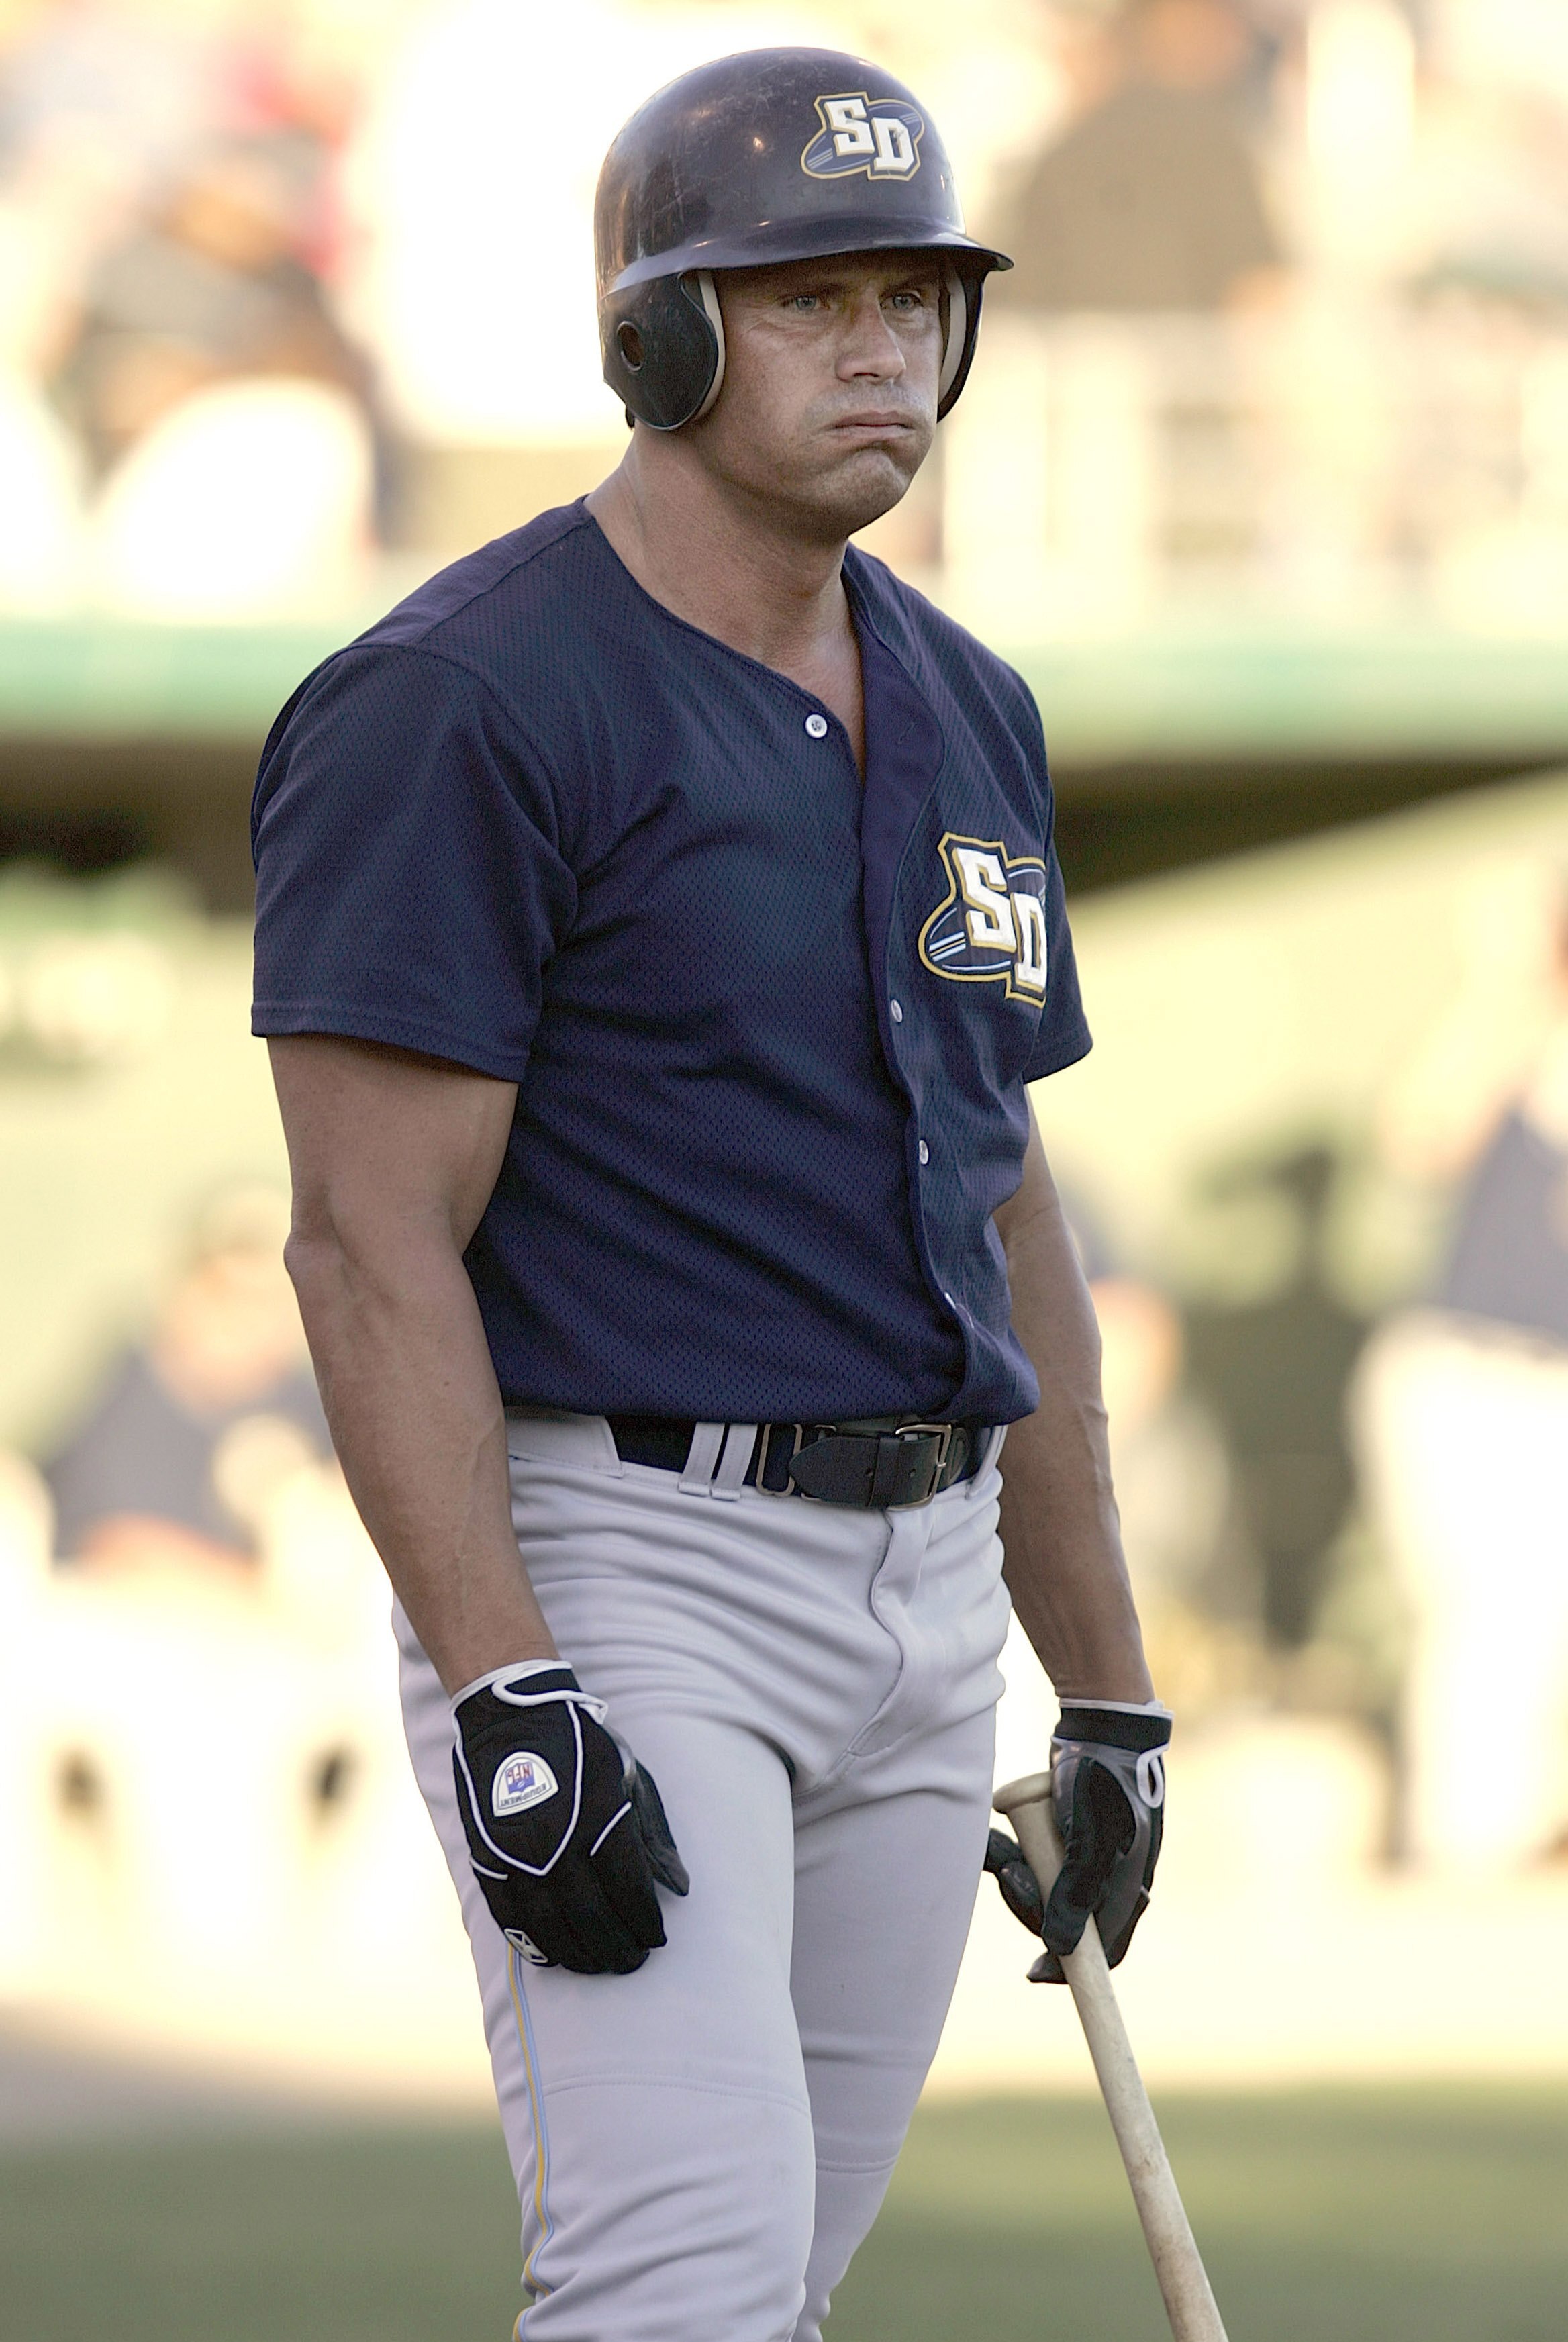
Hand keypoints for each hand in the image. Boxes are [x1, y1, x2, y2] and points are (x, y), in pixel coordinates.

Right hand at [452, 1662, 688, 1974]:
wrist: (510, 1716)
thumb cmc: (580, 1745)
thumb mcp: (628, 1775)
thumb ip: (652, 1833)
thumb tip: (680, 1887)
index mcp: (602, 1817)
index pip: (631, 1892)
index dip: (647, 1924)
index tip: (656, 1938)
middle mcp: (560, 1843)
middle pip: (594, 1919)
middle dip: (618, 1948)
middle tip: (631, 1960)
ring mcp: (519, 1854)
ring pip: (553, 1928)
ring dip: (580, 1956)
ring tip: (598, 1963)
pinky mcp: (487, 1859)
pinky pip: (511, 1918)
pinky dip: (534, 1944)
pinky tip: (555, 1955)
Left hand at [985, 1701, 1169, 1982]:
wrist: (1100, 1724)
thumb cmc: (1101, 1781)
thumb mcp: (1088, 1840)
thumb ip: (1074, 1894)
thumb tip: (1060, 1948)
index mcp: (1127, 1888)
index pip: (1104, 1951)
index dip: (1070, 1967)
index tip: (1033, 1973)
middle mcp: (1111, 1878)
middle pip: (1065, 1919)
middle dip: (1029, 1902)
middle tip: (1006, 1873)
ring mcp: (1091, 1857)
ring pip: (1046, 1888)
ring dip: (1017, 1874)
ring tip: (999, 1850)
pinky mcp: (1069, 1836)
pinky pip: (1038, 1860)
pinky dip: (1014, 1853)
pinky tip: (995, 1840)